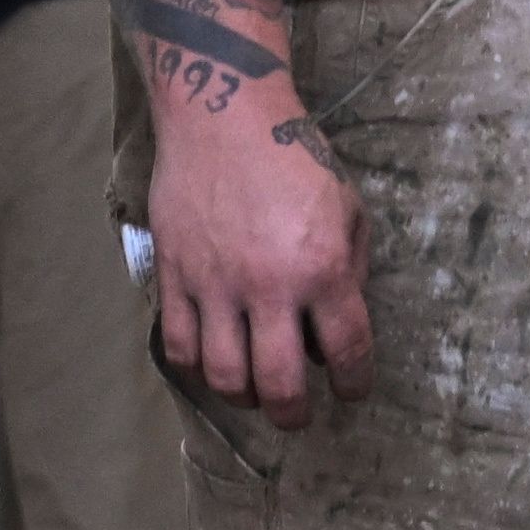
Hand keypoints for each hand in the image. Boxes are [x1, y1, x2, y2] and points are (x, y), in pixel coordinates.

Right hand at [149, 92, 370, 427]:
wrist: (223, 113)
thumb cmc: (294, 155)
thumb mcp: (348, 205)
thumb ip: (351, 268)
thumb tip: (335, 325)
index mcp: (323, 267)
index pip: (347, 352)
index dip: (354, 383)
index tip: (351, 390)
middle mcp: (268, 285)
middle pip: (279, 384)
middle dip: (293, 414)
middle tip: (296, 415)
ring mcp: (215, 283)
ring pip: (223, 376)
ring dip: (243, 396)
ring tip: (253, 390)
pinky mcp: (175, 274)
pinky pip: (180, 345)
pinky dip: (197, 367)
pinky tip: (212, 362)